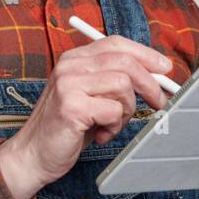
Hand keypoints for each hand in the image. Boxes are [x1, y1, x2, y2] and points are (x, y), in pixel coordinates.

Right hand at [0, 36, 170, 198]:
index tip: (165, 69)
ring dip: (127, 111)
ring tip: (112, 125)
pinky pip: (114, 110)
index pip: (116, 43)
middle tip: (159, 103)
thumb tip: (157, 75)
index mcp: (74, 59)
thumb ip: (116, 81)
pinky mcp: (72, 106)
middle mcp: (69, 66)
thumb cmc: (68, 128)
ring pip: (123, 85)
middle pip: (125, 62)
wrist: (33, 155)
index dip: (145, 54)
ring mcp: (68, 84)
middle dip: (150, 84)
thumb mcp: (92, 97)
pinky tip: (101, 134)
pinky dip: (115, 126)